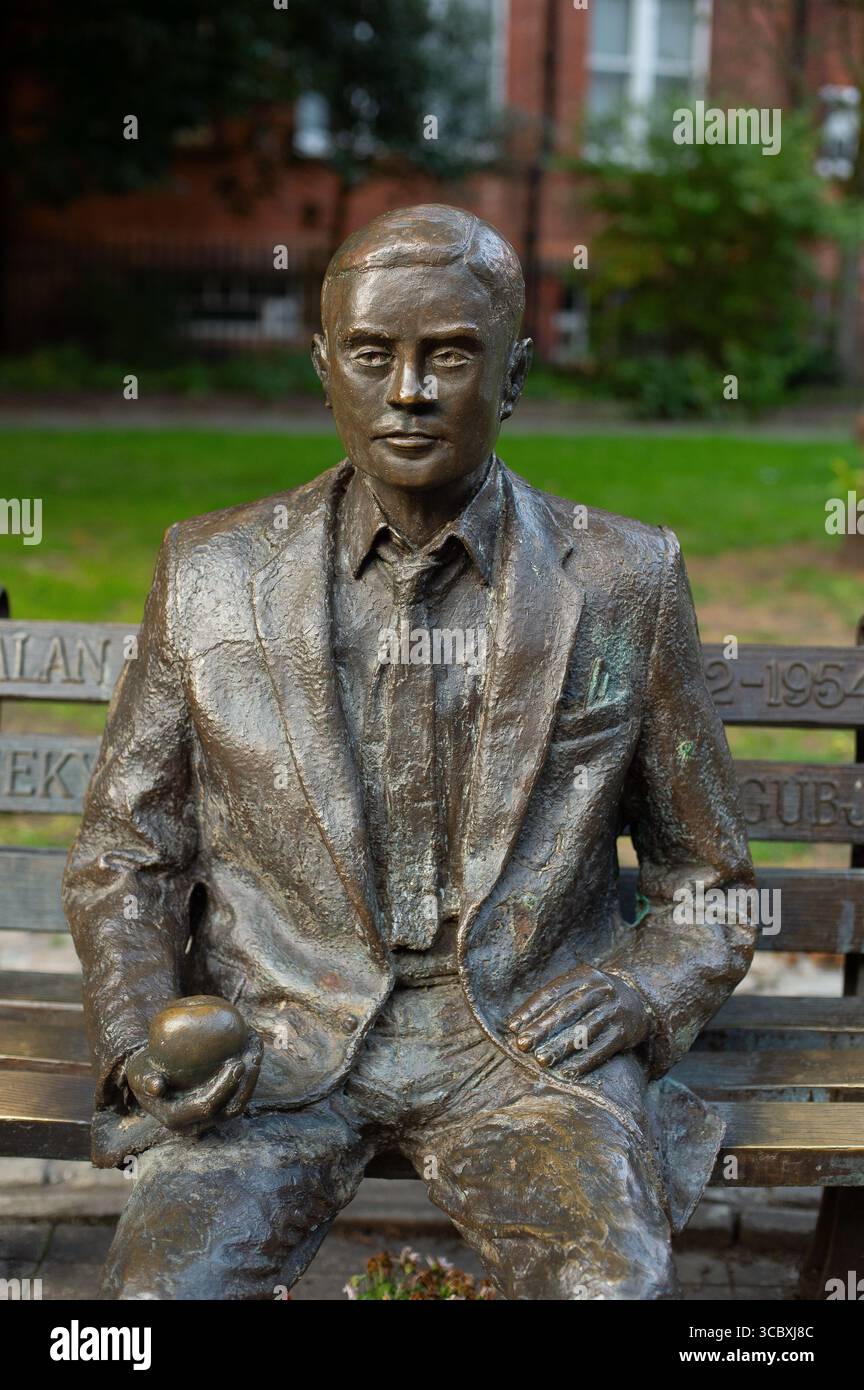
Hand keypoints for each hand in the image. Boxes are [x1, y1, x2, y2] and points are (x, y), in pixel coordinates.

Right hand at [126, 1031, 262, 1131]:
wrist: (151, 1078)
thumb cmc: (145, 1072)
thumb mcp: (139, 1074)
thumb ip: (146, 1080)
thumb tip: (155, 1085)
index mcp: (177, 1119)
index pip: (206, 1107)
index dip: (224, 1089)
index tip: (237, 1063)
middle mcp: (197, 1123)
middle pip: (231, 1108)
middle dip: (247, 1083)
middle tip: (253, 1055)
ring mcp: (212, 1117)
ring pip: (241, 1101)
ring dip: (253, 1077)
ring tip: (257, 1048)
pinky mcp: (222, 1105)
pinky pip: (241, 1091)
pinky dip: (250, 1071)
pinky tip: (253, 1045)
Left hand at [506, 964, 650, 1076]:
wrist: (639, 1001)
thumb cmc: (595, 997)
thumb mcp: (579, 987)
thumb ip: (554, 1000)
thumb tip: (518, 1024)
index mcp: (584, 975)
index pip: (552, 992)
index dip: (531, 1010)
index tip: (513, 1028)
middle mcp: (601, 989)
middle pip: (566, 1011)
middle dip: (541, 1029)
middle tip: (522, 1045)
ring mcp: (615, 1010)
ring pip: (583, 1031)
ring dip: (560, 1047)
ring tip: (541, 1060)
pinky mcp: (625, 1031)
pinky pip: (602, 1049)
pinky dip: (583, 1062)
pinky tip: (567, 1072)